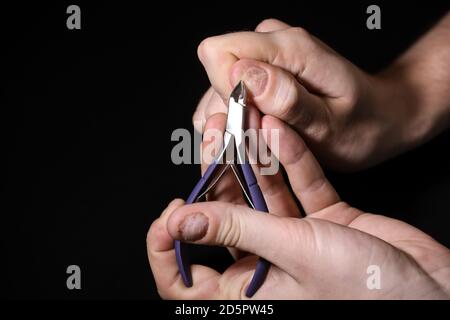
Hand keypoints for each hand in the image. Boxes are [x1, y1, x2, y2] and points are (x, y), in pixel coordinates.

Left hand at [147, 116, 449, 298]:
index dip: (168, 248)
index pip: (188, 278)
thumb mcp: (293, 256)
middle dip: (218, 177)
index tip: (167, 214)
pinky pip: (301, 186)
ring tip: (243, 120)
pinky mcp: (325, 219)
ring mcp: (297, 240)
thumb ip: (238, 231)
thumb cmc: (369, 293)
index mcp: (250, 292)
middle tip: (210, 140)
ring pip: (264, 195)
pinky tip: (281, 132)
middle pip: (226, 219)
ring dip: (255, 158)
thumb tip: (181, 222)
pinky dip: (293, 160)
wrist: (433, 291)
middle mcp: (268, 266)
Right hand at [193, 17, 449, 170]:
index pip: (219, 54)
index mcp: (289, 47)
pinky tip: (262, 136)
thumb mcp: (330, 122)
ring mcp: (263, 57)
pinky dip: (238, 123)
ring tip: (268, 141)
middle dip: (231, 116)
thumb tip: (241, 75)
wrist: (378, 117)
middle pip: (214, 74)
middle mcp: (271, 43)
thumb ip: (287, 98)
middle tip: (265, 142)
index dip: (227, 97)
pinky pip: (226, 98)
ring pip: (217, 90)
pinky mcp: (258, 73)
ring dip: (234, 124)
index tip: (252, 125)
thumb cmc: (360, 125)